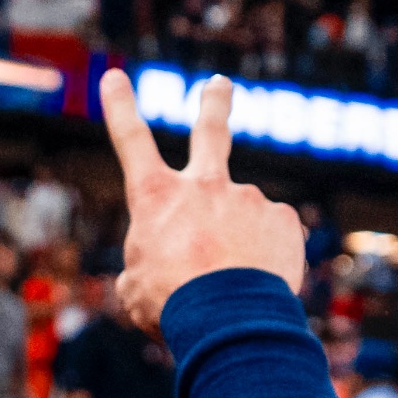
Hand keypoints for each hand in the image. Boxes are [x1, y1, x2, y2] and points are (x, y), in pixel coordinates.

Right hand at [98, 74, 302, 336]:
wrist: (231, 321)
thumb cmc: (173, 307)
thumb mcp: (136, 289)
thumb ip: (146, 264)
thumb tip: (159, 264)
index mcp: (156, 198)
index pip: (130, 141)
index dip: (119, 107)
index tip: (115, 76)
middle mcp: (204, 185)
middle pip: (210, 131)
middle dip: (214, 103)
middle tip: (220, 84)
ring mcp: (248, 197)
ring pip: (241, 217)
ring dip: (238, 242)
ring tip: (233, 283)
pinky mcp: (283, 218)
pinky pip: (271, 236)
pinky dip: (265, 256)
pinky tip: (258, 281)